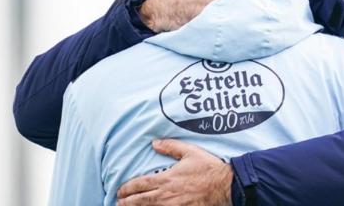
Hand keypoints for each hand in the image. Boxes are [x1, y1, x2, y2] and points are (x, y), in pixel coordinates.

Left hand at [116, 139, 232, 205]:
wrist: (225, 185)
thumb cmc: (208, 168)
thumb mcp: (190, 152)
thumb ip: (171, 146)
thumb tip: (154, 143)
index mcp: (167, 178)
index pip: (140, 184)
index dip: (127, 188)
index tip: (120, 190)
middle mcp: (166, 194)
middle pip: (140, 200)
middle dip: (126, 202)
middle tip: (118, 203)